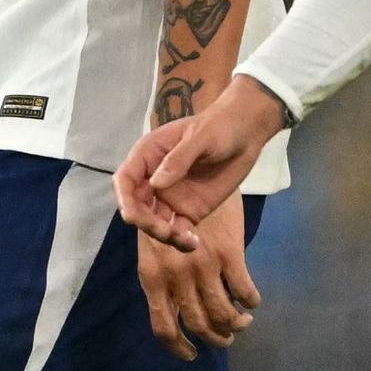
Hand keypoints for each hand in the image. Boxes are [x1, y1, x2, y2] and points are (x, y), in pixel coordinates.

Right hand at [119, 78, 285, 246]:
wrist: (245, 134)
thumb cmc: (219, 127)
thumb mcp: (200, 137)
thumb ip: (178, 159)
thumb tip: (156, 184)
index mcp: (148, 156)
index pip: (125, 180)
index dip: (124, 198)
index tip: (132, 214)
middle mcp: (153, 180)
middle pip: (137, 206)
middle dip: (145, 222)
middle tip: (165, 231)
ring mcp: (170, 198)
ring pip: (154, 223)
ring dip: (162, 235)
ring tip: (184, 238)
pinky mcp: (188, 212)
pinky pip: (177, 231)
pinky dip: (181, 241)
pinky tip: (193, 243)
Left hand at [136, 194, 260, 358]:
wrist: (190, 172)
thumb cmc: (168, 208)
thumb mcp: (154, 244)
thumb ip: (162, 275)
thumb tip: (175, 307)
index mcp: (153, 276)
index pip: (163, 327)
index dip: (178, 347)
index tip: (191, 354)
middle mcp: (176, 276)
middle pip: (198, 325)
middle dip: (214, 339)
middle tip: (225, 338)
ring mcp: (203, 266)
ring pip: (224, 313)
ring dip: (236, 324)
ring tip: (241, 322)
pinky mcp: (229, 254)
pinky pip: (245, 291)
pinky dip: (251, 301)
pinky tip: (252, 300)